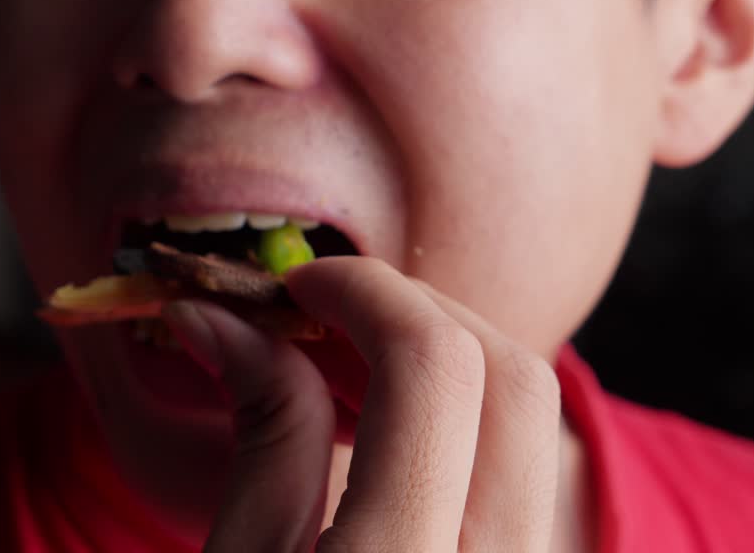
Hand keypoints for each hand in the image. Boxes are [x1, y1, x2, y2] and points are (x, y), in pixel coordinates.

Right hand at [163, 256, 562, 551]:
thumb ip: (264, 438)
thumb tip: (221, 317)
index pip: (432, 367)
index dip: (367, 292)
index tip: (298, 286)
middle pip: (514, 375)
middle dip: (419, 311)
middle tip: (324, 312)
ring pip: (532, 418)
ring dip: (446, 357)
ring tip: (344, 357)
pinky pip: (523, 468)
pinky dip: (464, 416)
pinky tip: (387, 414)